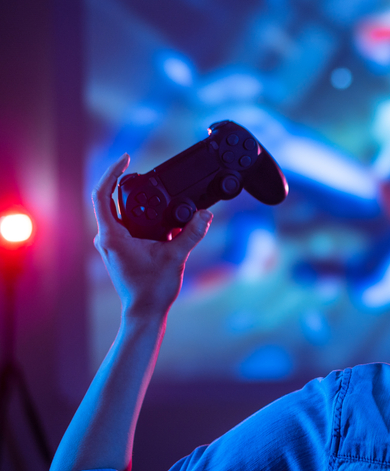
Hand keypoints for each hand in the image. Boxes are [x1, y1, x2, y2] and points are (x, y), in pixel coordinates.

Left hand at [92, 154, 212, 316]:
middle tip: (146, 172)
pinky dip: (142, 216)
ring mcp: (112, 244)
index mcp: (113, 235)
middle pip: (112, 199)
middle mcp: (107, 237)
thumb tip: (205, 214)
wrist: (146, 312)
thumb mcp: (176, 257)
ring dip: (139, 201)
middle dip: (129, 184)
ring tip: (157, 193)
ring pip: (120, 212)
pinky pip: (127, 224)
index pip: (102, 194)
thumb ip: (191, 233)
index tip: (125, 158)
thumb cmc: (152, 289)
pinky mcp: (120, 249)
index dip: (112, 172)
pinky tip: (161, 217)